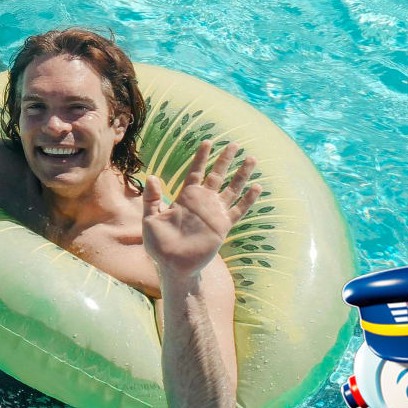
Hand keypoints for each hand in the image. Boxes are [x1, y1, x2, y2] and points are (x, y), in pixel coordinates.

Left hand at [142, 140, 260, 280]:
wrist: (172, 265)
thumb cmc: (159, 244)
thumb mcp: (150, 219)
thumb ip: (152, 198)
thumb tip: (152, 176)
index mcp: (185, 198)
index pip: (195, 172)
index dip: (201, 158)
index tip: (207, 142)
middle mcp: (202, 202)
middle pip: (217, 176)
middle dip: (225, 160)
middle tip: (235, 144)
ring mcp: (214, 213)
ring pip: (231, 189)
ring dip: (241, 175)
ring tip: (251, 159)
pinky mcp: (222, 226)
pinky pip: (238, 210)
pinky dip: (248, 200)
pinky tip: (257, 188)